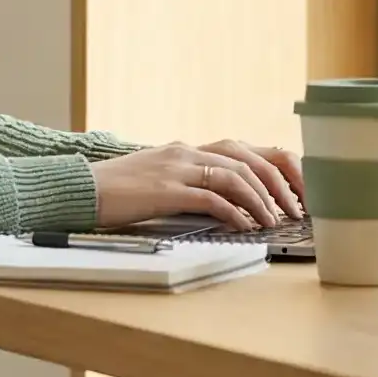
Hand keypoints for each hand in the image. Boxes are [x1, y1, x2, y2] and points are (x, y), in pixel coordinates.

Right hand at [90, 140, 303, 230]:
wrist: (80, 189)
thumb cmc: (118, 192)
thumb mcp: (159, 179)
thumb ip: (189, 183)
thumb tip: (228, 205)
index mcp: (187, 149)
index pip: (245, 149)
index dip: (277, 167)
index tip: (296, 191)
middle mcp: (186, 152)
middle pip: (249, 159)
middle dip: (280, 184)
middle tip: (296, 209)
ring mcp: (176, 168)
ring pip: (235, 176)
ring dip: (261, 201)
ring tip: (274, 221)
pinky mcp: (165, 189)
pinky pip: (211, 198)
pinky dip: (234, 212)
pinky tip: (244, 227)